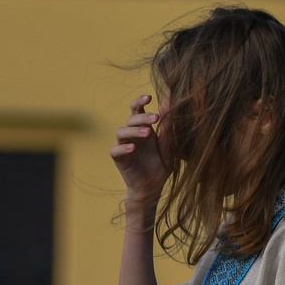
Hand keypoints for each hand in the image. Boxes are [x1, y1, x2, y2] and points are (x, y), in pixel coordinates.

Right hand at [110, 92, 168, 208]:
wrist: (152, 187)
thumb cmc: (160, 164)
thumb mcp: (168, 144)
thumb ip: (167, 124)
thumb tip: (168, 100)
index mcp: (143, 128)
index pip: (137, 110)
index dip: (140, 102)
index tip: (149, 97)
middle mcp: (132, 135)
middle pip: (130, 118)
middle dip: (142, 117)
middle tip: (156, 118)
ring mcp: (124, 145)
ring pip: (122, 131)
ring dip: (134, 130)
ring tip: (148, 133)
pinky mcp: (119, 159)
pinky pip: (116, 150)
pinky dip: (123, 147)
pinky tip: (133, 148)